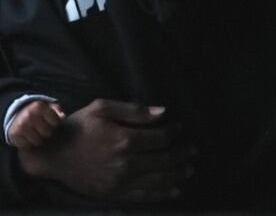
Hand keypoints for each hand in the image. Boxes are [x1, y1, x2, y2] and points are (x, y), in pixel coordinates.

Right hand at [7, 100, 64, 150]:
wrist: (18, 115)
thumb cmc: (38, 113)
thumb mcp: (49, 107)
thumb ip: (57, 111)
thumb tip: (63, 117)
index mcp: (39, 106)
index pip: (55, 123)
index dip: (54, 124)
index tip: (50, 121)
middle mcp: (29, 115)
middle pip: (46, 133)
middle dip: (46, 132)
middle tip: (42, 128)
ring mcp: (21, 125)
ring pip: (37, 142)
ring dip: (38, 140)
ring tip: (35, 133)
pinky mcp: (14, 134)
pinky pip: (27, 147)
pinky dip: (28, 145)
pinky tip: (28, 137)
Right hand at [17, 98, 194, 204]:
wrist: (53, 154)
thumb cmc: (79, 126)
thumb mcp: (104, 107)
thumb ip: (135, 111)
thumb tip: (162, 112)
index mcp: (125, 139)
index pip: (160, 139)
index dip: (174, 133)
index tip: (181, 128)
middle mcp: (125, 163)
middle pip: (163, 161)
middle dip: (181, 155)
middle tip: (193, 150)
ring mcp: (119, 182)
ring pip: (157, 181)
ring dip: (176, 176)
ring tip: (189, 169)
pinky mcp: (113, 194)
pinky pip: (143, 196)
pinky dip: (161, 194)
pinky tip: (173, 191)